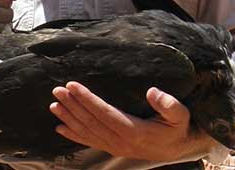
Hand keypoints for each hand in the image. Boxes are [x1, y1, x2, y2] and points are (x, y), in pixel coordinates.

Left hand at [50, 83, 211, 161]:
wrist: (178, 148)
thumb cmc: (177, 128)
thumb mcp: (180, 115)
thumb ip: (168, 105)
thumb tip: (153, 92)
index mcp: (134, 130)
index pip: (104, 112)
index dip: (87, 99)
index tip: (72, 85)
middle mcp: (121, 141)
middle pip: (91, 121)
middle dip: (72, 105)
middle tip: (57, 90)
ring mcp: (115, 146)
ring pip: (87, 132)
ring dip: (69, 118)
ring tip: (54, 105)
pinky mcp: (113, 148)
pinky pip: (90, 141)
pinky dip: (74, 135)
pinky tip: (60, 128)